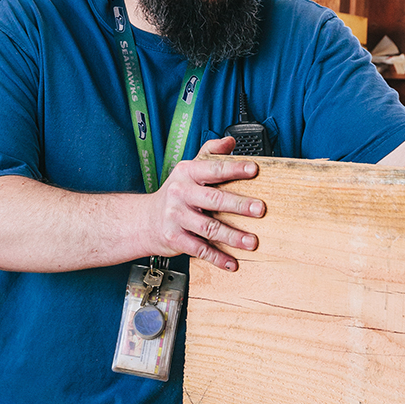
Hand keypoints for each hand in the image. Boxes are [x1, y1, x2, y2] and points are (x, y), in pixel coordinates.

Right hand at [147, 137, 262, 270]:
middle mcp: (180, 193)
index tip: (254, 169)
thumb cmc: (175, 193)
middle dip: (239, 205)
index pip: (213, 169)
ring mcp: (176, 217)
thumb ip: (210, 154)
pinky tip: (232, 262)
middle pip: (214, 199)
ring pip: (209, 228)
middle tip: (260, 209)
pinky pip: (199, 249)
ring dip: (232, 236)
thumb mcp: (188, 170)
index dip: (234, 168)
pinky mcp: (175, 238)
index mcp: (186, 173)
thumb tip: (230, 141)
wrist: (144, 220)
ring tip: (252, 241)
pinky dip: (217, 257)